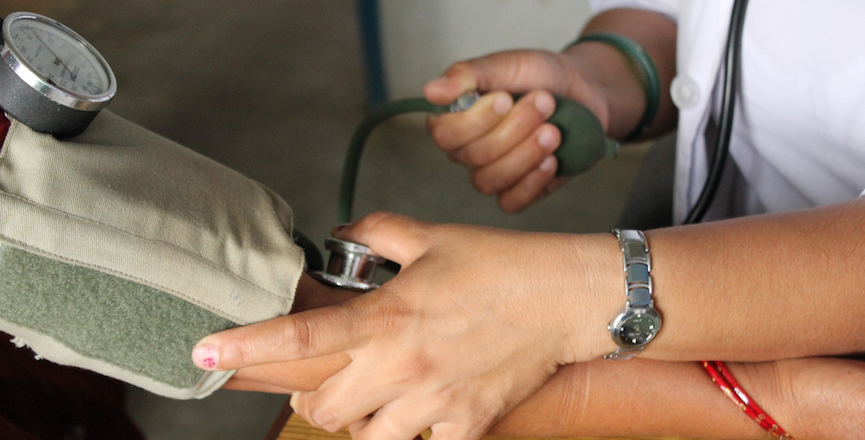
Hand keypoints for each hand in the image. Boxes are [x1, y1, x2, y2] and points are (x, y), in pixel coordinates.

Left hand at [193, 212, 619, 439]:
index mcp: (386, 317)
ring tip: (377, 391)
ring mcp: (432, 402)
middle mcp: (401, 366)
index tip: (204, 353)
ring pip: (362, 436)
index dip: (245, 346)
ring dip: (358, 417)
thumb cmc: (498, 264)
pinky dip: (412, 430)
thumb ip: (375, 234)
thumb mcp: (430, 236)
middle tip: (329, 371)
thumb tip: (343, 237)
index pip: (300, 335)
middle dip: (311, 393)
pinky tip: (425, 402)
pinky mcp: (465, 424)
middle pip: (319, 406)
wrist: (564, 298)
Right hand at [423, 50, 608, 212]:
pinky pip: (511, 203)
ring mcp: (493, 173)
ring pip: (490, 181)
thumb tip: (430, 91)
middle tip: (544, 102)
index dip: (474, 121)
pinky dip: (531, 183)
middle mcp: (469, 151)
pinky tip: (551, 160)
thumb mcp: (504, 65)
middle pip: (473, 156)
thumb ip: (467, 75)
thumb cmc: (537, 75)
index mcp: (457, 120)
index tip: (505, 97)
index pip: (444, 135)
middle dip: (514, 128)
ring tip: (553, 131)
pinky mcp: (519, 191)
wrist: (581, 89)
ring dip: (525, 155)